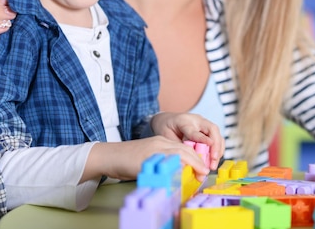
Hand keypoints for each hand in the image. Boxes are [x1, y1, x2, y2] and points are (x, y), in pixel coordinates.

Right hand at [83, 136, 214, 182]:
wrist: (110, 155)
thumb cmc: (128, 159)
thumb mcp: (150, 157)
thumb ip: (164, 161)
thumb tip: (178, 172)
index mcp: (162, 141)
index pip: (185, 148)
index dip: (196, 158)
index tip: (202, 169)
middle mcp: (160, 142)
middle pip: (186, 149)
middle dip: (198, 161)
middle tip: (205, 173)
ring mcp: (154, 148)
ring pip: (180, 152)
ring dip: (194, 163)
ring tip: (200, 173)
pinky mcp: (148, 156)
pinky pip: (167, 160)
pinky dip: (178, 166)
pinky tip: (184, 173)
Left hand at [151, 112, 224, 171]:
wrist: (166, 119)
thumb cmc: (165, 128)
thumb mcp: (166, 137)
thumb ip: (178, 147)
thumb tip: (187, 161)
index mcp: (184, 121)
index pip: (194, 131)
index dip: (202, 138)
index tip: (210, 144)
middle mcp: (197, 120)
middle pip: (212, 129)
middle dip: (216, 145)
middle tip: (213, 160)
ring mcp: (203, 124)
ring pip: (216, 134)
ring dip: (218, 150)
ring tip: (213, 165)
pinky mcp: (207, 130)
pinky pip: (216, 138)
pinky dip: (217, 150)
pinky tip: (213, 161)